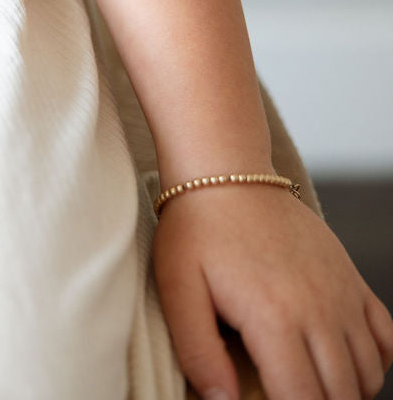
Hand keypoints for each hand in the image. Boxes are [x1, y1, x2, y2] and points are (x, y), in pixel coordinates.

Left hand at [153, 186, 392, 399]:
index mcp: (274, 318)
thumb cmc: (197, 229)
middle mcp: (319, 309)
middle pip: (339, 394)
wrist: (227, 172)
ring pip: (367, 375)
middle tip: (283, 391)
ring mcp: (342, 293)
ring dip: (344, 393)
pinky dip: (373, 363)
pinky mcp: (351, 278)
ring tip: (306, 386)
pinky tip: (340, 364)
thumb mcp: (178, 288)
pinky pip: (385, 338)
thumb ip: (198, 352)